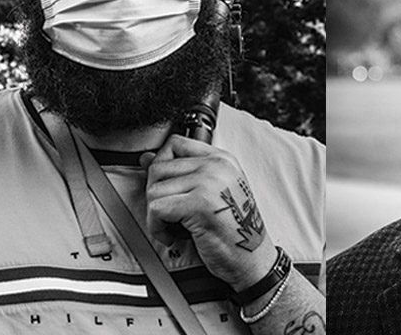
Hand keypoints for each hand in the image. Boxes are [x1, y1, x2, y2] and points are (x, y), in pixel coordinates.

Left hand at [141, 135, 275, 290]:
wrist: (253, 257)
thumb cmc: (234, 230)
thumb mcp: (211, 193)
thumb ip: (184, 173)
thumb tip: (147, 158)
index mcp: (222, 159)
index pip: (175, 144)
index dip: (161, 165)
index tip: (166, 188)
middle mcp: (216, 165)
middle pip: (158, 168)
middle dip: (156, 196)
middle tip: (171, 214)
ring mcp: (209, 182)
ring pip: (154, 190)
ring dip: (156, 216)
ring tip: (175, 227)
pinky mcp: (199, 203)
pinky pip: (156, 209)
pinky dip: (158, 228)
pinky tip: (175, 236)